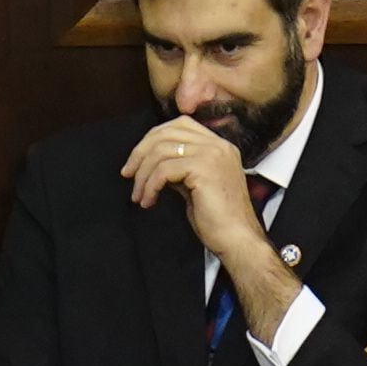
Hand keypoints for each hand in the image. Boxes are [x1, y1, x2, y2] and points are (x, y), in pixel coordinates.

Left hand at [123, 115, 267, 269]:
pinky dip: (150, 186)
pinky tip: (148, 201)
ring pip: (161, 151)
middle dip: (140, 153)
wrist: (238, 241)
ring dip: (143, 175)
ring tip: (139, 195)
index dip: (153, 139)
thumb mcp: (195, 186)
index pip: (179, 125)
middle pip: (166, 133)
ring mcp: (212, 154)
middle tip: (128, 174)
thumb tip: (154, 163)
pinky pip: (164, 170)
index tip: (137, 161)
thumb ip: (179, 169)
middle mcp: (218, 145)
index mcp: (219, 146)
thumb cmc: (218, 220)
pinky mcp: (203, 169)